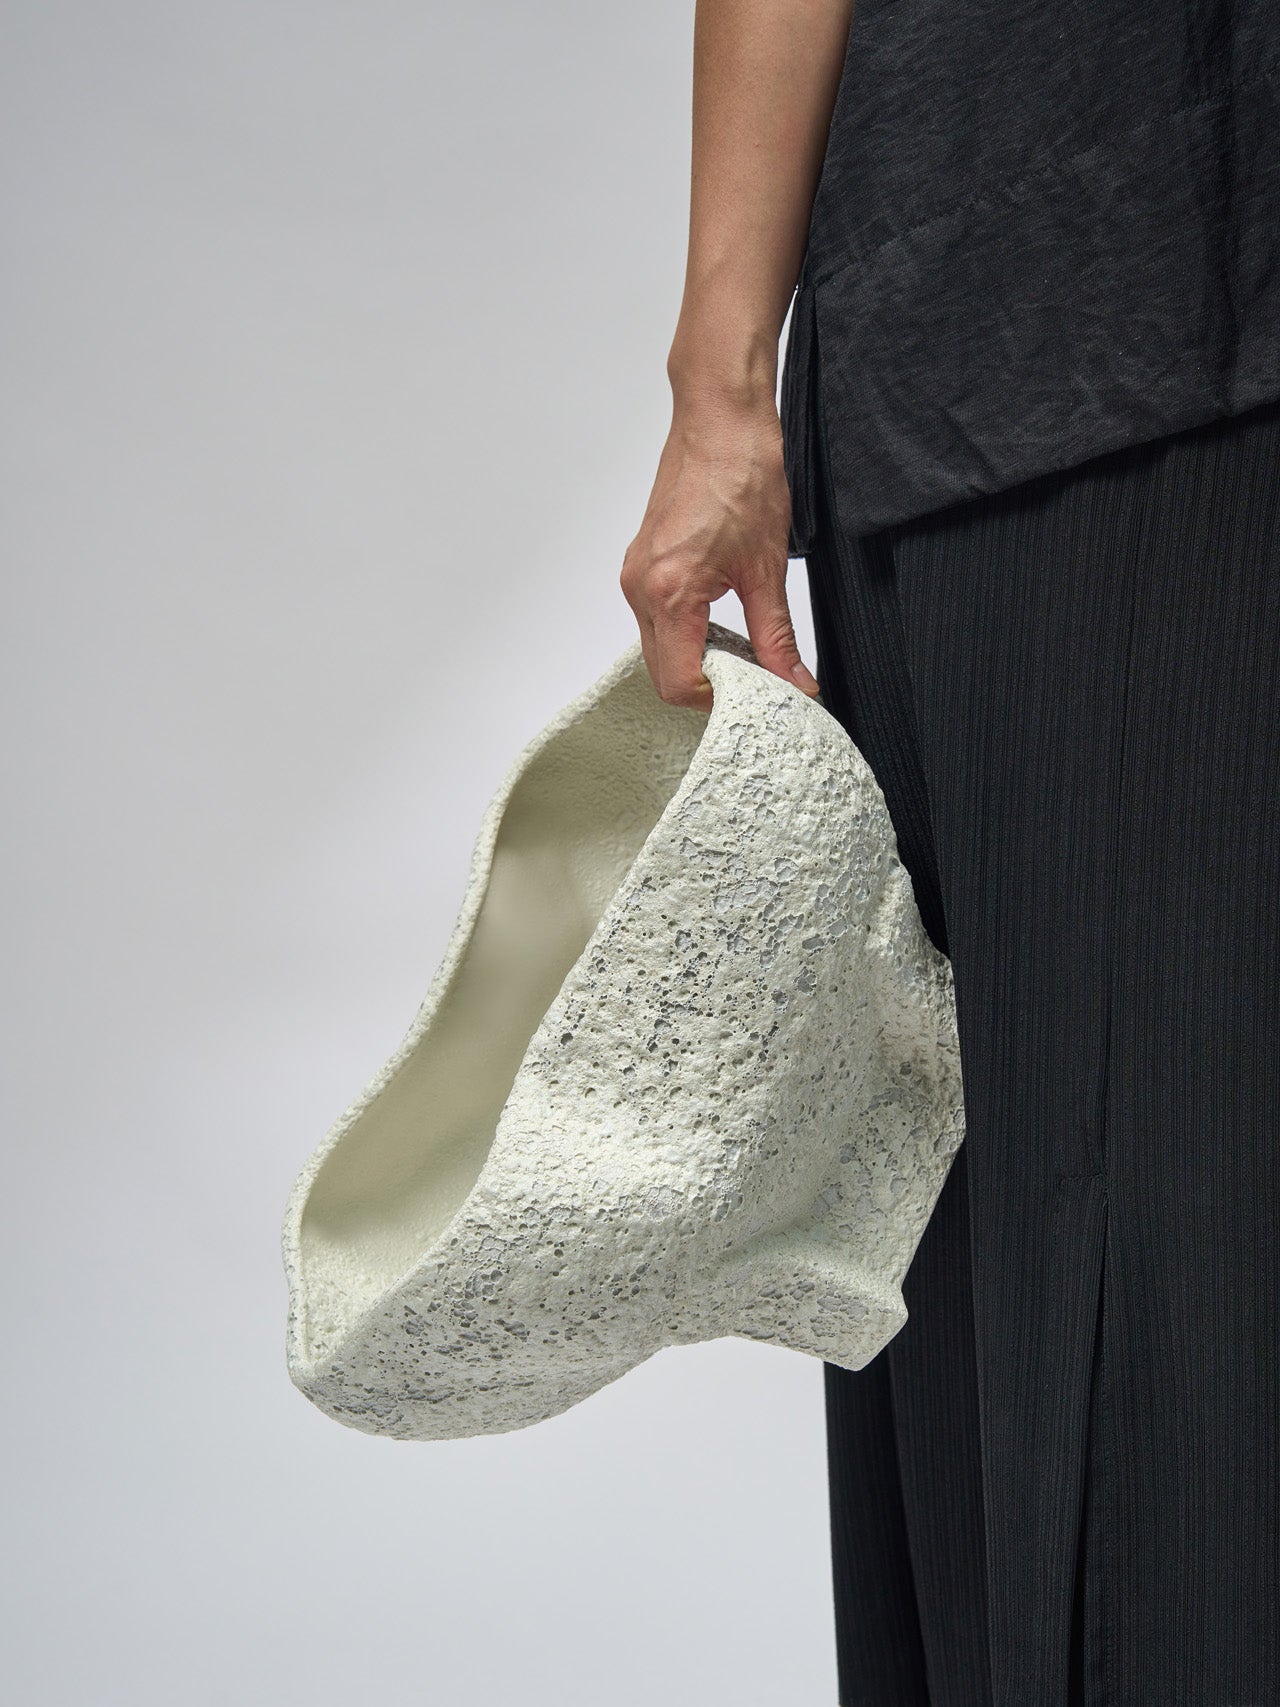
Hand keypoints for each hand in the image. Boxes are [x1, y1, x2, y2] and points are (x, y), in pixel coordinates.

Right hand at [619, 391, 821, 711]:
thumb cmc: (741, 472)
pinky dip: (687, 631)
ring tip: (742, 642)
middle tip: (754, 675)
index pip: (679, 683)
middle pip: (663, 673)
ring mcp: (635, 574)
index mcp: (669, 591)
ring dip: (697, 657)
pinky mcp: (641, 562)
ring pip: (658, 648)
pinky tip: (722, 615)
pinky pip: (656, 619)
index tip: (755, 692)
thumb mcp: (767, 568)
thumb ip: (776, 637)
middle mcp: (640, 586)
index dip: (719, 699)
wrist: (721, 418)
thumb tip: (793, 683)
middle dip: (708, 683)